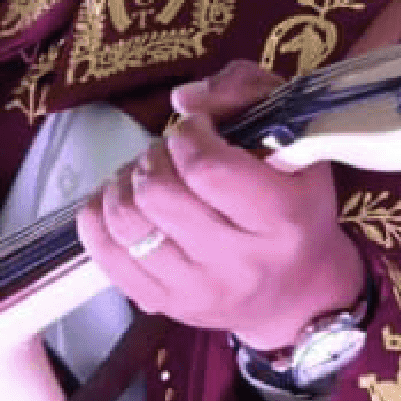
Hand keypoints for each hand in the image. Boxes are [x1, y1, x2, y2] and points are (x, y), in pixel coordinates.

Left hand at [79, 63, 367, 354]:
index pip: (207, 170)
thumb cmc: (298, 208)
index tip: (197, 129)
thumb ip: (247, 94)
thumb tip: (183, 100)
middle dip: (155, 157)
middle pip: (158, 193)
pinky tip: (125, 202)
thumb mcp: (298, 140)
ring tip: (148, 177)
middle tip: (171, 155)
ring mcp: (196, 291)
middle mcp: (239, 264)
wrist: (299, 295)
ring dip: (126, 183)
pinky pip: (105, 253)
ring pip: (126, 222)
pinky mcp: (162, 306)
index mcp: (281, 220)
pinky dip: (102, 215)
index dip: (188, 135)